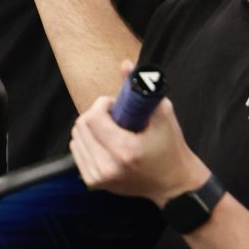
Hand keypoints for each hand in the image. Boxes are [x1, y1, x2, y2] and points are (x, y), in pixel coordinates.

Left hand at [70, 68, 208, 203]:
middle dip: (95, 114)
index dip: (102, 104)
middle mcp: (108, 167)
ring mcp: (99, 178)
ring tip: (111, 130)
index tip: (115, 104)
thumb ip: (141, 87)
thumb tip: (124, 64)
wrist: (172, 183)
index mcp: (125, 150)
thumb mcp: (162, 113)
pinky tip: (104, 141)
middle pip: (81, 126)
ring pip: (76, 138)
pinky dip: (87, 141)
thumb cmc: (170, 147)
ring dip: (90, 127)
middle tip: (114, 116)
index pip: (93, 118)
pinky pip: (77, 151)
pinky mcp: (93, 183)